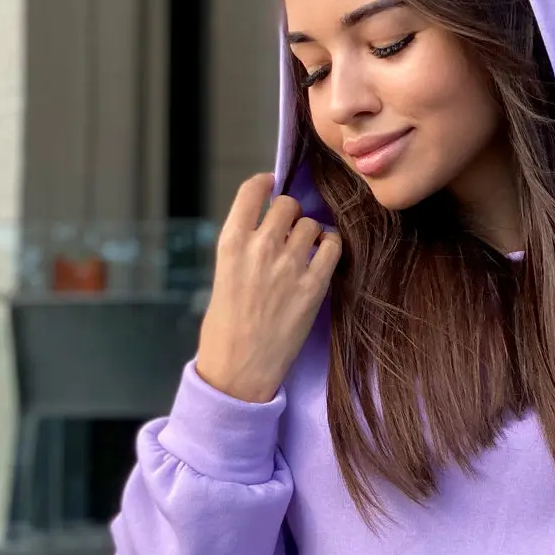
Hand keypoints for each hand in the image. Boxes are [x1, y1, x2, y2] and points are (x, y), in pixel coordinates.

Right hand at [196, 172, 342, 402]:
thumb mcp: (222, 277)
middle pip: (286, 205)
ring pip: (311, 223)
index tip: (270, 185)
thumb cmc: (225, 330)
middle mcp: (260, 247)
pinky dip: (331, 245)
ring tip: (305, 249)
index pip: (251, 191)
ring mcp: (289, 266)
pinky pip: (333, 246)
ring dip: (310, 232)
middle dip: (289, 214)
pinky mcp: (313, 286)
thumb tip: (266, 232)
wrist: (239, 369)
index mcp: (231, 243)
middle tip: (289, 231)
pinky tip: (323, 255)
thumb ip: (243, 249)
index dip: (264, 185)